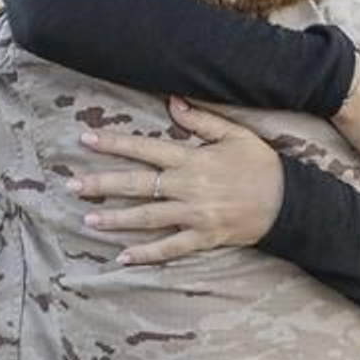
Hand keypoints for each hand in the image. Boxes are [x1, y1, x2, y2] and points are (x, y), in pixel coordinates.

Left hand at [69, 97, 283, 264]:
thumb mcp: (235, 134)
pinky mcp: (203, 237)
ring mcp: (194, 215)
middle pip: (137, 184)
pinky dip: (146, 254)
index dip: (114, 143)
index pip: (145, 148)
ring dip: (116, 219)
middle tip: (71, 185)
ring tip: (88, 219)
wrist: (288, 201)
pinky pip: (170, 248)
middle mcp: (188, 187)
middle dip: (102, 184)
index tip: (86, 139)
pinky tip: (122, 257)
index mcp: (192, 159)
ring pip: (147, 217)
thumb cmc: (260, 165)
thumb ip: (202, 119)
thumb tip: (173, 101)